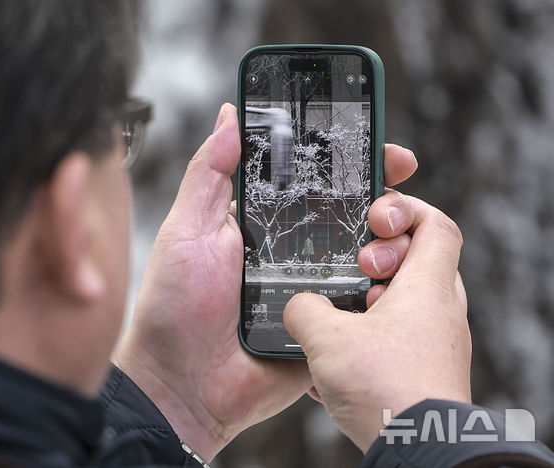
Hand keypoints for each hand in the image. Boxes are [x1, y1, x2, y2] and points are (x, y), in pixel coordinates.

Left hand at [113, 103, 419, 461]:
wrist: (183, 389)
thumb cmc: (174, 309)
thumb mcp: (187, 231)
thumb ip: (209, 174)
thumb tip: (230, 115)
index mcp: (261, 222)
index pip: (310, 179)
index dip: (343, 157)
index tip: (374, 140)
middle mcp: (292, 250)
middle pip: (349, 212)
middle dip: (381, 193)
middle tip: (397, 181)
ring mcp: (314, 288)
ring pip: (367, 254)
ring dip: (388, 238)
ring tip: (388, 233)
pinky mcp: (328, 326)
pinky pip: (365, 304)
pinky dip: (385, 288)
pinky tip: (395, 276)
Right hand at [284, 189, 469, 451]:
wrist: (418, 451)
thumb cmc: (387, 390)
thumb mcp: (327, 338)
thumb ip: (304, 308)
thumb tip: (299, 305)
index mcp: (427, 287)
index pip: (436, 225)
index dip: (406, 210)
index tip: (375, 216)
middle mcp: (440, 311)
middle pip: (419, 259)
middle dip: (380, 257)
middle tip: (355, 268)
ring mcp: (435, 342)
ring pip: (406, 301)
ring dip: (370, 300)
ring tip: (340, 317)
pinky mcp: (425, 371)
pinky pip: (398, 337)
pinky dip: (370, 335)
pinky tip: (336, 359)